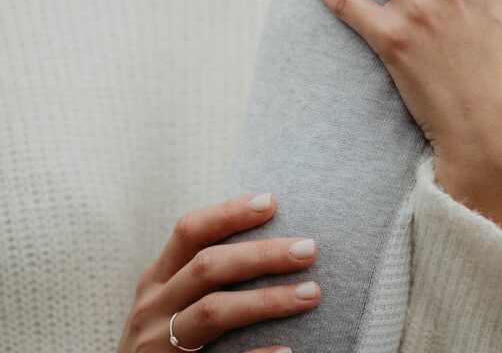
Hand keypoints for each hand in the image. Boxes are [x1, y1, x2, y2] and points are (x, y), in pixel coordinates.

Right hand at [117, 192, 319, 352]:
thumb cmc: (163, 340)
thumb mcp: (170, 301)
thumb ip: (203, 275)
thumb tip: (270, 238)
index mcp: (156, 279)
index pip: (190, 231)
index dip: (229, 213)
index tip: (272, 201)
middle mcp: (153, 307)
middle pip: (208, 266)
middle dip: (262, 254)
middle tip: (309, 248)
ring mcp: (158, 345)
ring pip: (213, 311)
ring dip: (266, 299)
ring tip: (311, 293)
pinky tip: (288, 349)